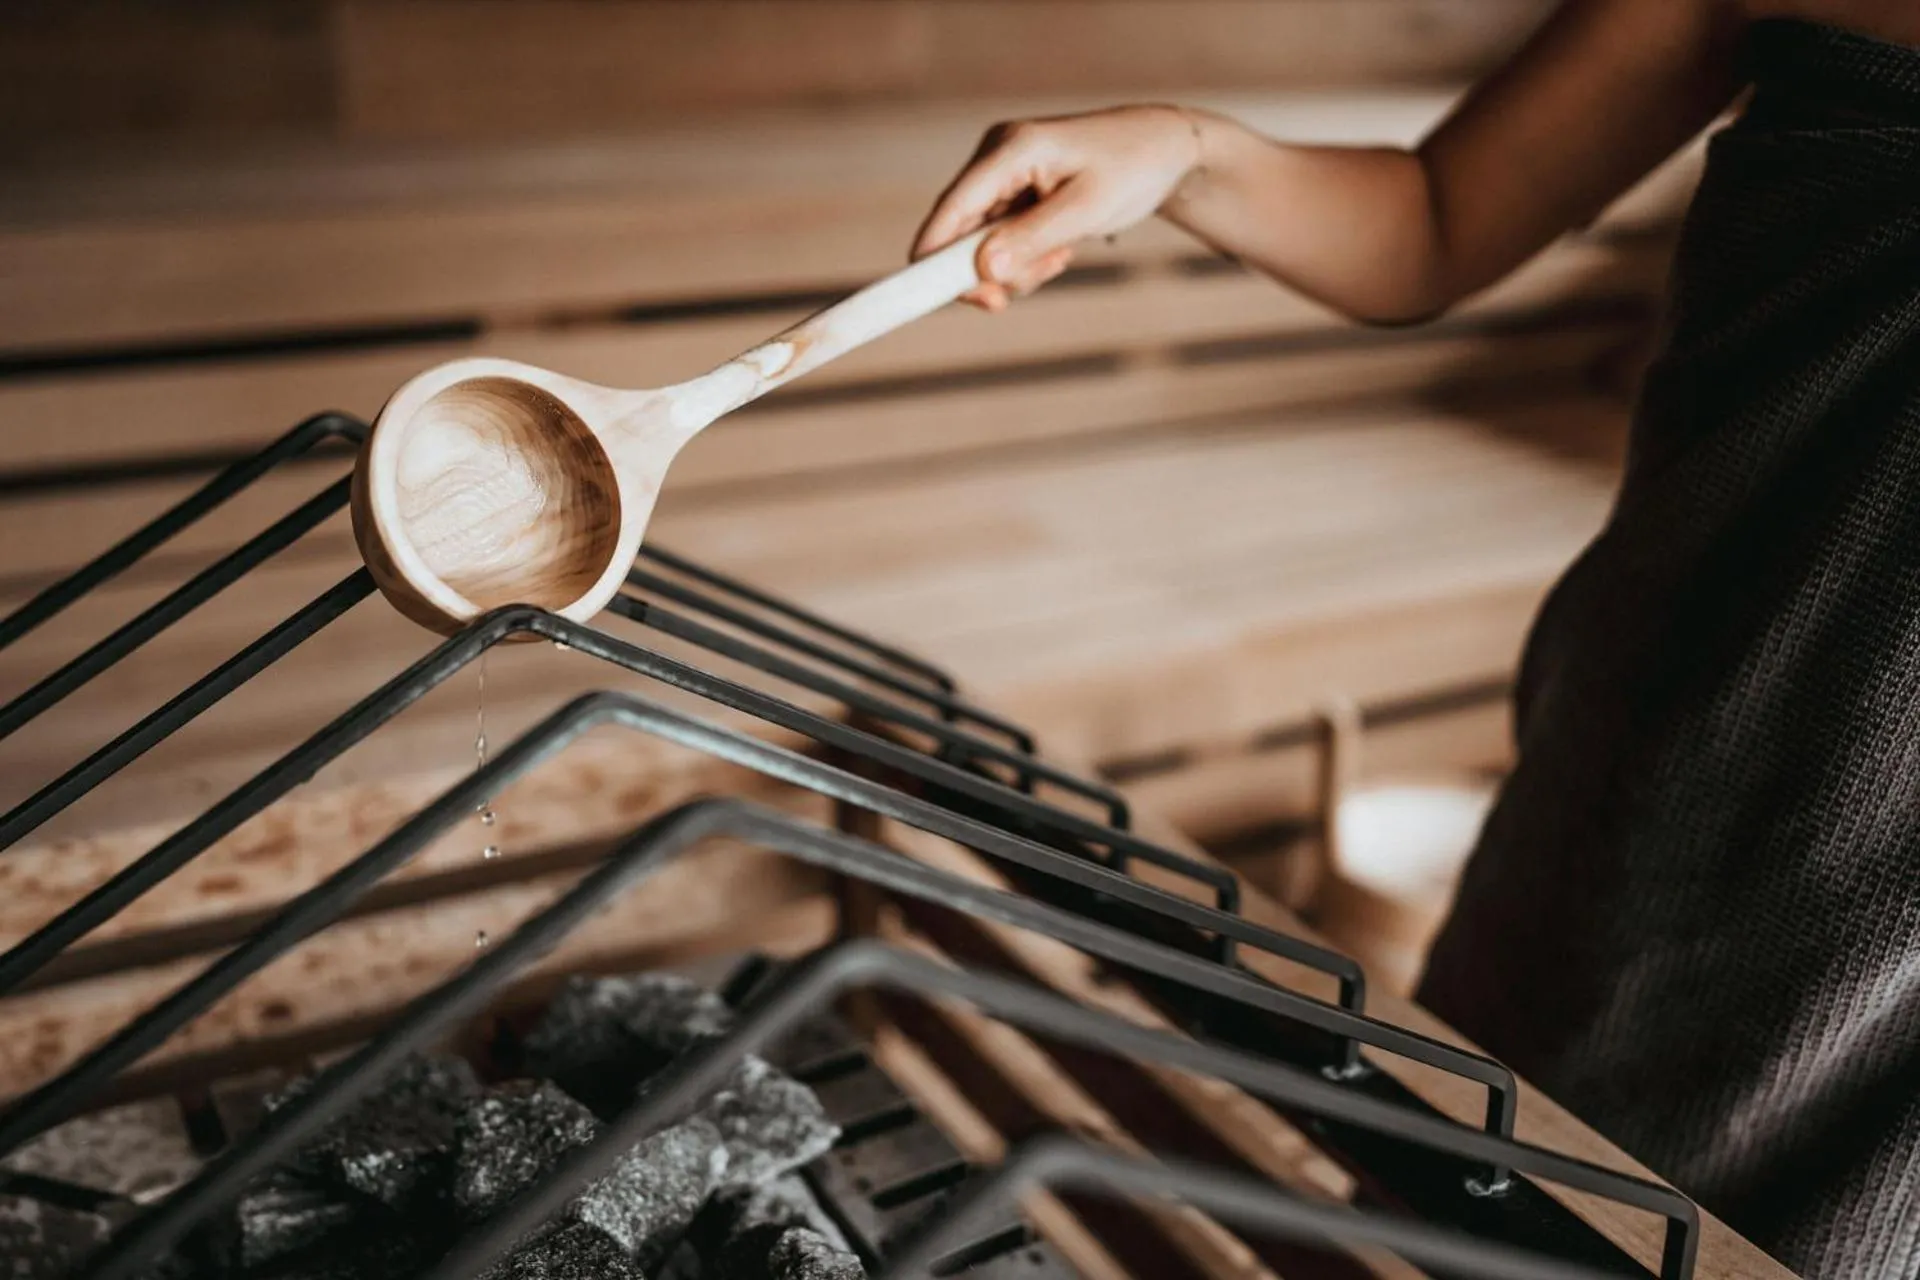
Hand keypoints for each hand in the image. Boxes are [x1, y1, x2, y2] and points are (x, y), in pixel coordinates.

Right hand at [912, 105, 1203, 310]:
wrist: (1164, 151)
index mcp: (1012, 148)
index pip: (953, 206)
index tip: (922, 297)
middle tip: (1019, 293)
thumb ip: (1032, 239)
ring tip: (1061, 258)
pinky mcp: (1013, 191)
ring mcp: (1003, 174)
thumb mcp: (1087, 210)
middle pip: (960, 230)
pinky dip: (1025, 257)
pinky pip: (1001, 239)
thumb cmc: (1132, 169)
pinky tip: (1059, 249)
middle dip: (988, 270)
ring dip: (1015, 267)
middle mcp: (996, 156)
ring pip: (981, 243)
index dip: (932, 254)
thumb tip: (984, 271)